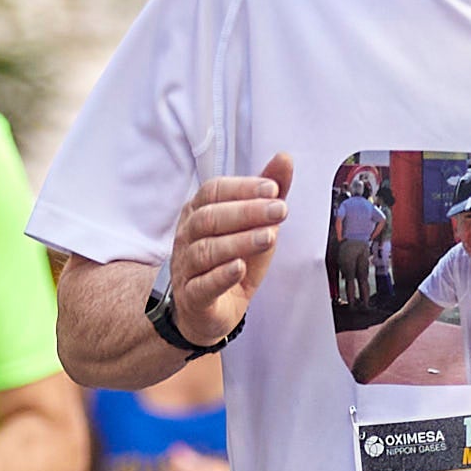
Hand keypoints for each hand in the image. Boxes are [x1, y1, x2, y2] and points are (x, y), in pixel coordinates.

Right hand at [170, 159, 290, 345]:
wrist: (213, 311)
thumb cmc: (231, 262)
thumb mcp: (255, 226)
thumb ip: (267, 194)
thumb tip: (284, 159)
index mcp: (198, 212)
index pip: (214, 191)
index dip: (243, 188)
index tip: (274, 188)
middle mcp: (187, 237)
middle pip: (209, 218)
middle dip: (247, 212)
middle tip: (280, 210)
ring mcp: (186, 268)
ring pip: (206, 250)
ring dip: (239, 241)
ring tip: (268, 237)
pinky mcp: (193, 298)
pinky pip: (203, 285)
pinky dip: (221, 275)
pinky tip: (239, 267)